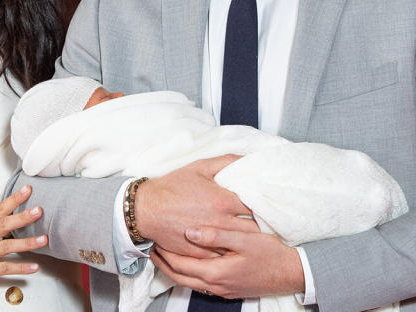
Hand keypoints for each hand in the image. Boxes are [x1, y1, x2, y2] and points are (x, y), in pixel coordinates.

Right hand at [0, 185, 47, 299]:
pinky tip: (34, 267)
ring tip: (43, 239)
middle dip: (23, 217)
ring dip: (27, 243)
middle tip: (39, 210)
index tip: (27, 190)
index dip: (13, 200)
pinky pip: (5, 268)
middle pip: (3, 224)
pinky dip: (21, 268)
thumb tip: (0, 218)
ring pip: (7, 246)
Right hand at [134, 155, 257, 257]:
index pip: (257, 207)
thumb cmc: (173, 187)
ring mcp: (211, 241)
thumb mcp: (199, 167)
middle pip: (253, 229)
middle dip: (261, 225)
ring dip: (248, 240)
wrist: (147, 209)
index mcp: (223, 201)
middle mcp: (220, 223)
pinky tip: (234, 247)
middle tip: (266, 222)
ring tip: (255, 236)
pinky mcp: (202, 254)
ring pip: (240, 245)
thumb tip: (248, 159)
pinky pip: (224, 256)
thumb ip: (226, 161)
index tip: (269, 205)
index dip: (265, 205)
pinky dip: (231, 251)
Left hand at [150, 227, 303, 298]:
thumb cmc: (270, 254)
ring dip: (174, 270)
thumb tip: (190, 232)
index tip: (155, 239)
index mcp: (216, 272)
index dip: (165, 253)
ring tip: (165, 255)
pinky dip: (188, 274)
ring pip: (189, 282)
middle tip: (152, 249)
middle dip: (164, 264)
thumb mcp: (244, 239)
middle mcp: (216, 285)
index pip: (180, 264)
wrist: (290, 274)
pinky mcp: (228, 289)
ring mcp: (222, 290)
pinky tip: (189, 263)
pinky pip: (200, 284)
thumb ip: (217, 235)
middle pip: (179, 277)